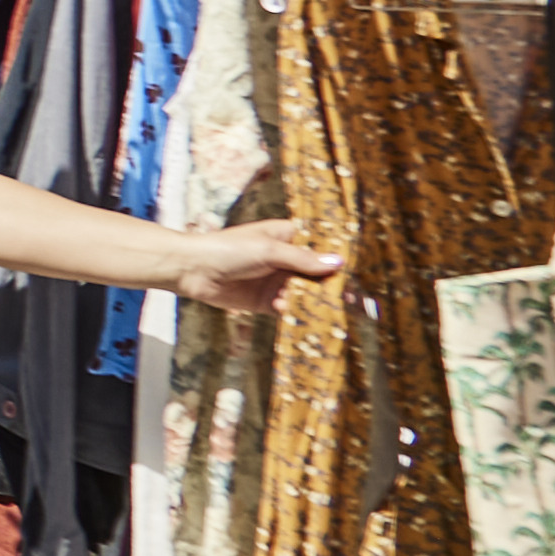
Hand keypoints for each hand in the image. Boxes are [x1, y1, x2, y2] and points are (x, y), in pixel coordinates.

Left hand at [168, 228, 342, 313]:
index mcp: (287, 236)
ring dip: (319, 301)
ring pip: (306, 292)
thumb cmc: (228, 249)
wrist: (191, 270)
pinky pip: (289, 309)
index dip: (338, 257)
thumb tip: (337, 262)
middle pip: (317, 272)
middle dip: (334, 285)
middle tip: (356, 299)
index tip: (362, 270)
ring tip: (339, 312)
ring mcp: (276, 280)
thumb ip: (302, 259)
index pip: (320, 245)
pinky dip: (299, 313)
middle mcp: (286, 258)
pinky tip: (312, 319)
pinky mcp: (266, 301)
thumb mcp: (268, 250)